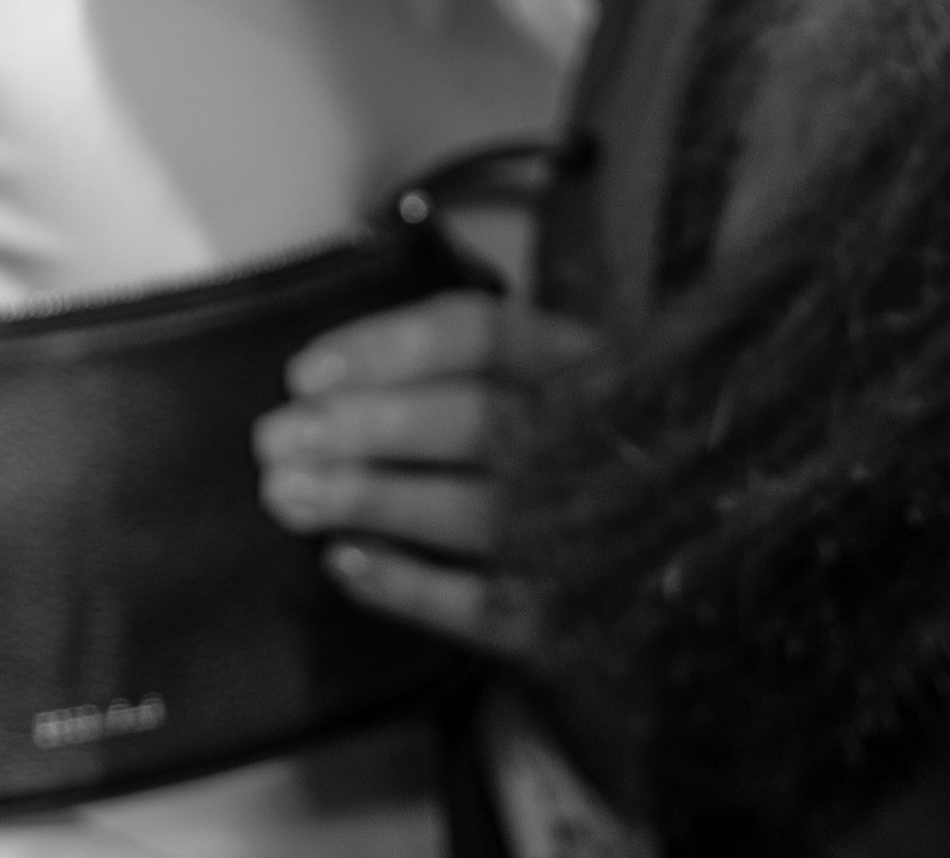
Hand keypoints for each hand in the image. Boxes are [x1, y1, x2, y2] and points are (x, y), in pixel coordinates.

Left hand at [253, 288, 592, 659]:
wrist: (676, 554)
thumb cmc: (574, 442)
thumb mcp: (544, 371)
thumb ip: (460, 357)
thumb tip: (331, 371)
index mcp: (584, 362)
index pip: (482, 335)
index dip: (387, 348)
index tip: (302, 372)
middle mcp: (595, 439)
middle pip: (474, 421)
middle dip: (363, 428)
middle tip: (273, 441)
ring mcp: (591, 531)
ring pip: (476, 512)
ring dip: (371, 500)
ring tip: (287, 496)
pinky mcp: (575, 614)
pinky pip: (488, 605)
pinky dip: (410, 586)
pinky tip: (344, 563)